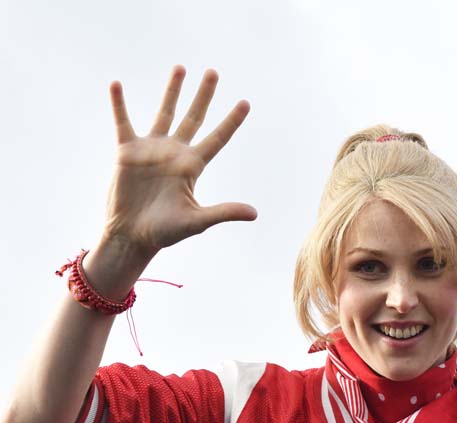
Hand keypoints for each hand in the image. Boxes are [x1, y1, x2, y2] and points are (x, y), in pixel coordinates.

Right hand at [103, 66, 256, 255]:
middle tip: (214, 72)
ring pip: (164, 113)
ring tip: (181, 68)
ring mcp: (151, 150)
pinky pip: (123, 122)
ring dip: (172, 91)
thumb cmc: (165, 232)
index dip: (231, 121)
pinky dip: (120, 104)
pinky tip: (117, 85)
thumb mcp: (197, 221)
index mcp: (193, 166)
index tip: (245, 103)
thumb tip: (254, 213)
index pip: (217, 138)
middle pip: (194, 117)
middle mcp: (175, 153)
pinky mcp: (127, 152)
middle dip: (204, 95)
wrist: (132, 236)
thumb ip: (223, 212)